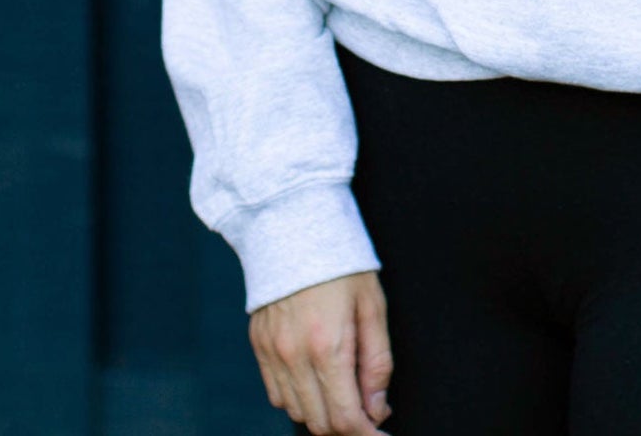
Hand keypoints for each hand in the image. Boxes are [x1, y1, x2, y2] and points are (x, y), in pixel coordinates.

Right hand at [249, 269, 391, 432]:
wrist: (294, 225)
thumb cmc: (341, 263)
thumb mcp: (373, 306)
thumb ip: (377, 362)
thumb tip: (378, 409)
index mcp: (328, 346)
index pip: (346, 418)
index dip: (367, 435)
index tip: (382, 435)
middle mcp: (294, 356)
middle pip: (320, 422)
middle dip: (347, 426)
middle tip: (368, 412)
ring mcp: (272, 352)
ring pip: (296, 412)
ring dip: (322, 413)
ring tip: (343, 392)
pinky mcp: (258, 345)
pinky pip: (276, 393)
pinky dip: (298, 398)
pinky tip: (316, 379)